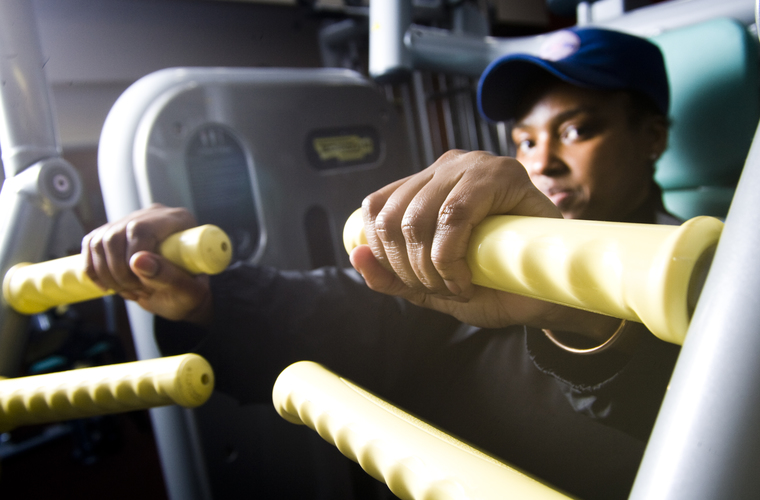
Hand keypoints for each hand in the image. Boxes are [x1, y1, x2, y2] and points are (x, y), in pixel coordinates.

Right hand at [82, 203, 212, 324]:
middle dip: (120, 271)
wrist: (178, 295)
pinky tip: (109, 286)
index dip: (134, 256)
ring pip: (99, 242)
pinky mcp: (113, 232)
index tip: (142, 282)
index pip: (141, 229)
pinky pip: (90, 246)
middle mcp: (153, 215)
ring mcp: (130, 221)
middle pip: (115, 235)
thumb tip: (137, 261)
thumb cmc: (189, 293)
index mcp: (179, 221)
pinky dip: (94, 271)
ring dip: (107, 274)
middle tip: (137, 290)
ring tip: (128, 290)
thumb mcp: (188, 291)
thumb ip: (169, 276)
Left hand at [350, 150, 620, 338]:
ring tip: (456, 286)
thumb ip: (393, 276)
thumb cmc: (494, 284)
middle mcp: (446, 167)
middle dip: (407, 268)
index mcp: (426, 185)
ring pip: (417, 217)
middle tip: (440, 289)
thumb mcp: (432, 285)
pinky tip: (465, 279)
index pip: (377, 208)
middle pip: (392, 217)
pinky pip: (453, 216)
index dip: (382, 253)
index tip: (411, 282)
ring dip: (429, 267)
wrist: (549, 294)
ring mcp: (473, 166)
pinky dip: (449, 257)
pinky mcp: (500, 175)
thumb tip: (354, 256)